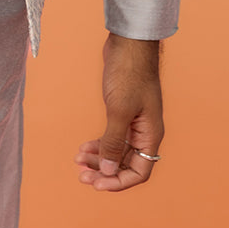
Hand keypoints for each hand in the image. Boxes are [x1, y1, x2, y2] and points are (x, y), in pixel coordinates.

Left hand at [75, 32, 163, 192]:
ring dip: (99, 158)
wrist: (128, 44)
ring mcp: (133, 122)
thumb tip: (108, 170)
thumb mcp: (119, 110)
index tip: (96, 184)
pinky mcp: (122, 112)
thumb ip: (113, 142)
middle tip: (81, 175)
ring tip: (78, 160)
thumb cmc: (128, 74)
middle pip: (126, 164)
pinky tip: (83, 147)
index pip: (140, 172)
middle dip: (104, 172)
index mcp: (150, 135)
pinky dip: (98, 144)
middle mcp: (144, 132)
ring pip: (117, 151)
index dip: (118, 182)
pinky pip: (112, 137)